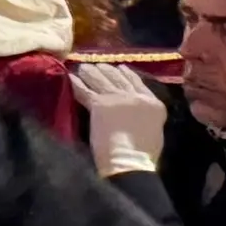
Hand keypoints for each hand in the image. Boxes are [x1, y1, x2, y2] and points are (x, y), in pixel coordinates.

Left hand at [71, 62, 166, 176]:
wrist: (130, 160)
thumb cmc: (143, 154)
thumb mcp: (154, 129)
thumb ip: (144, 114)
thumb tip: (135, 110)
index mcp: (153, 104)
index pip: (138, 83)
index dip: (127, 74)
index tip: (120, 67)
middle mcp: (136, 97)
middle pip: (118, 78)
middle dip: (107, 70)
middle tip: (97, 65)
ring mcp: (117, 98)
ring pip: (101, 80)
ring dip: (91, 72)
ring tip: (84, 67)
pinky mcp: (99, 103)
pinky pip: (85, 91)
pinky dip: (77, 84)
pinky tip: (71, 78)